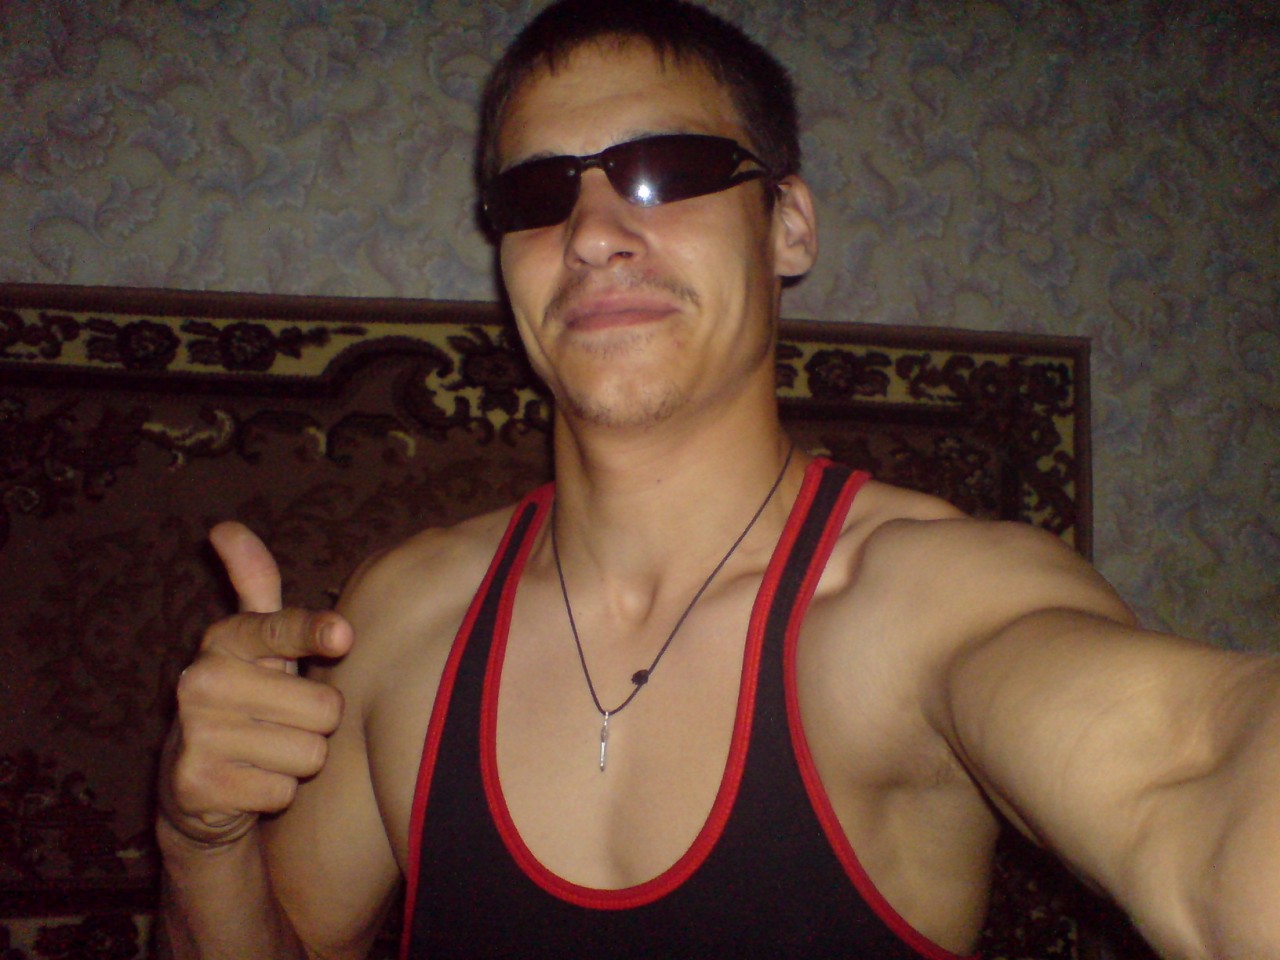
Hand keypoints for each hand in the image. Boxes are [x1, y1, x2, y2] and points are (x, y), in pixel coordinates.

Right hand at [158, 522, 353, 847]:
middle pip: (325, 706)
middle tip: (280, 723)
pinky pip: (284, 790)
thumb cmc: (248, 700)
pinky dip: (276, 793)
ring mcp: (195, 733)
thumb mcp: (254, 643)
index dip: (316, 634)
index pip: (281, 630)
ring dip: (298, 760)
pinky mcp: (196, 784)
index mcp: (224, 639)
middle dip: (315, 723)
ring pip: (310, 752)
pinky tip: (248, 783)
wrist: (196, 790)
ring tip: (264, 753)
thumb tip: (225, 525)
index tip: (342, 635)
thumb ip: (254, 584)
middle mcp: (201, 679)